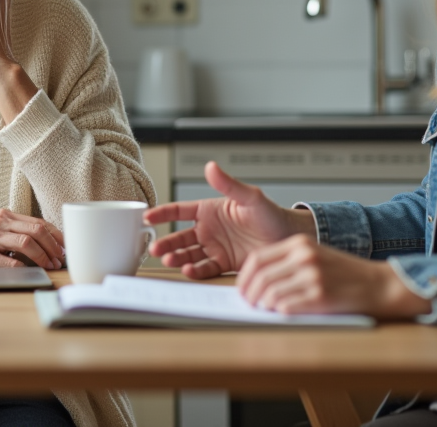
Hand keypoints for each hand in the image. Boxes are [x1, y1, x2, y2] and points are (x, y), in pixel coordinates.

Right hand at [0, 208, 64, 269]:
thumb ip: (19, 232)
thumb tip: (51, 245)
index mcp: (5, 216)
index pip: (38, 221)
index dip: (56, 235)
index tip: (65, 246)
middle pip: (36, 230)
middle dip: (53, 245)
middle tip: (60, 258)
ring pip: (27, 243)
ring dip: (44, 256)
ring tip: (50, 265)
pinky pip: (12, 262)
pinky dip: (26, 267)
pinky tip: (32, 271)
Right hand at [144, 161, 315, 278]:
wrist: (288, 238)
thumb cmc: (271, 214)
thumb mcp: (250, 197)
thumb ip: (228, 184)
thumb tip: (210, 166)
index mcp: (210, 210)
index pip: (179, 211)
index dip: (162, 214)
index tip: (147, 217)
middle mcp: (209, 229)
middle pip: (179, 236)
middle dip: (166, 242)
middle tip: (155, 248)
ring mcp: (215, 247)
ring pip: (188, 253)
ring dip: (176, 257)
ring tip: (168, 260)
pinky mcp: (224, 263)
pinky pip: (205, 267)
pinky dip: (195, 270)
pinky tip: (189, 270)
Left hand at [236, 234, 431, 317]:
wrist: (378, 284)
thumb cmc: (345, 274)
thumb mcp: (315, 255)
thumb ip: (288, 262)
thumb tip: (256, 282)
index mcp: (299, 243)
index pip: (257, 259)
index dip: (244, 278)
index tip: (243, 290)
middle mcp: (303, 256)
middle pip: (260, 278)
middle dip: (250, 295)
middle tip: (250, 305)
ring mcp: (312, 276)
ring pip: (270, 294)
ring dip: (264, 306)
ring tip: (266, 311)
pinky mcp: (320, 296)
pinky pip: (285, 307)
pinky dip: (278, 313)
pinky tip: (282, 314)